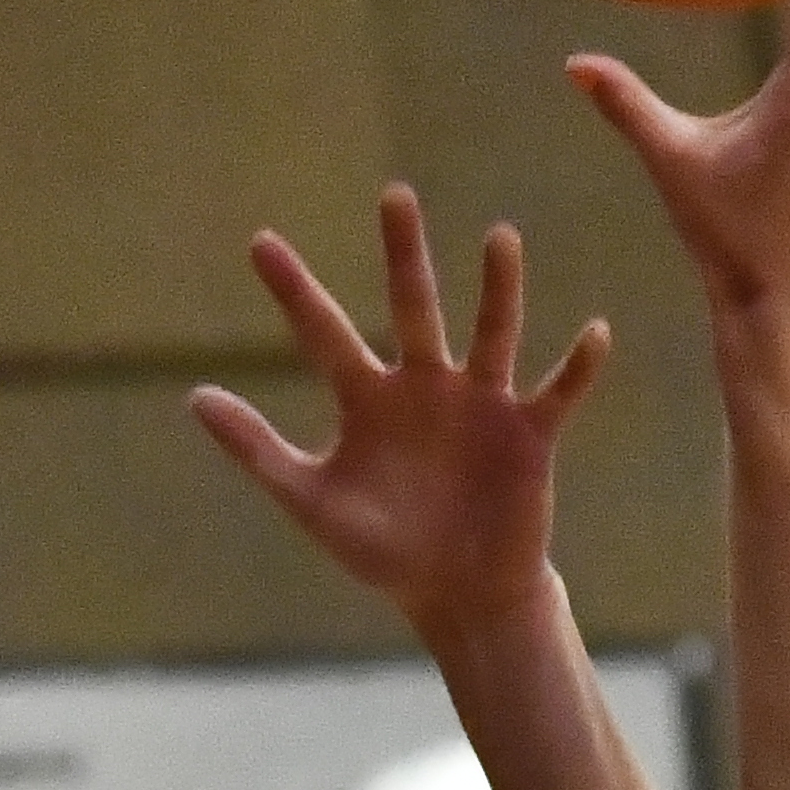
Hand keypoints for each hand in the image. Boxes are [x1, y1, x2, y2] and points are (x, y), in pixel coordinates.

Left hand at [191, 190, 610, 647]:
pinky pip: (556, 392)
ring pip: (490, 332)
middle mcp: (425, 386)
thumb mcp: (312, 502)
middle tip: (394, 195)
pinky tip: (594, 333)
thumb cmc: (385, 551)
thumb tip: (195, 397)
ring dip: (497, 288)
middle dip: (403, 253)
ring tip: (499, 238)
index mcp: (368, 399)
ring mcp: (480, 405)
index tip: (260, 243)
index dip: (293, 291)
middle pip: (412, 306)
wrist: (459, 594)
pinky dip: (576, 367)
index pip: (324, 333)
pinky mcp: (527, 434)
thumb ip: (258, 450)